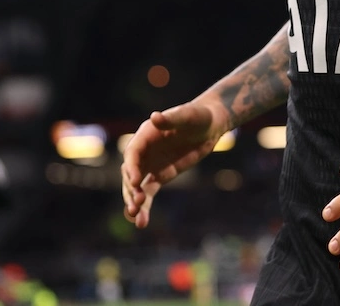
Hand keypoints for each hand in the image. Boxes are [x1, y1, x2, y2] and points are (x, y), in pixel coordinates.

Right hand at [121, 100, 228, 227]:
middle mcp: (143, 151)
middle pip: (130, 173)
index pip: (133, 153)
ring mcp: (150, 165)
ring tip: (137, 219)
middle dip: (131, 190)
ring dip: (134, 202)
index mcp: (145, 135)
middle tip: (137, 205)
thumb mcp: (187, 116)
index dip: (131, 167)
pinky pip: (148, 193)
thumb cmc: (198, 116)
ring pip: (136, 187)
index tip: (135, 182)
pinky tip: (141, 222)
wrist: (209, 126)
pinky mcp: (160, 176)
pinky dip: (145, 207)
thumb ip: (171, 119)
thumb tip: (155, 117)